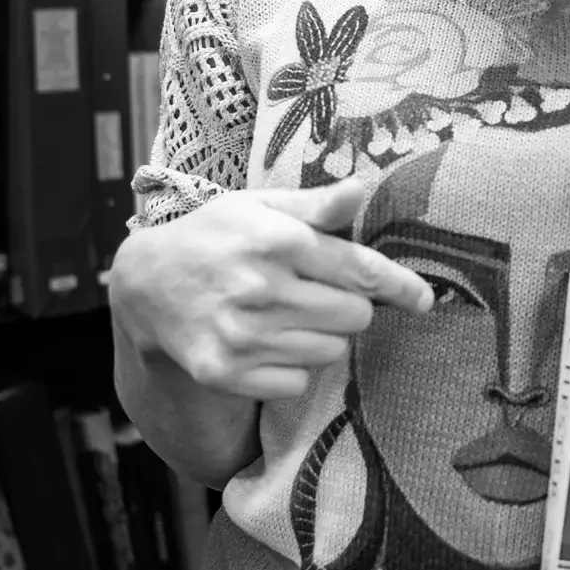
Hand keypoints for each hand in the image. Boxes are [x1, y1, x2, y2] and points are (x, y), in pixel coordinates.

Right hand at [109, 177, 432, 400]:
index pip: (360, 270)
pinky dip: (292, 368)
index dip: (401, 287)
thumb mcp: (259, 206)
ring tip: (286, 315)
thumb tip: (362, 187)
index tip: (424, 299)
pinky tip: (266, 343)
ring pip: (331, 352)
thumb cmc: (215, 236)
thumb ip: (315, 205)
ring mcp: (242, 335)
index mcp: (276, 241)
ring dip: (321, 337)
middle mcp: (261, 288)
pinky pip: (298, 382)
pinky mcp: (227, 372)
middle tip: (317, 293)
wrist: (146, 285)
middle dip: (348, 306)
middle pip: (354, 316)